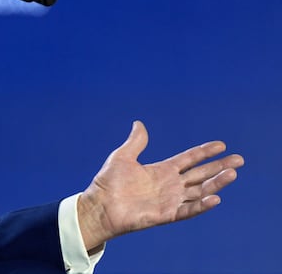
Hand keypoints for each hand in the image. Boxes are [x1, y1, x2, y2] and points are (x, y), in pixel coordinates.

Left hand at [77, 120, 243, 252]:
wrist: (99, 206)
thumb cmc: (108, 182)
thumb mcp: (123, 156)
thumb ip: (136, 142)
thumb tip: (139, 123)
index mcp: (162, 170)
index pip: (189, 159)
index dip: (204, 152)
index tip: (221, 145)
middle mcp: (170, 185)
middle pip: (200, 174)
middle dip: (219, 167)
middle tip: (239, 159)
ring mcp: (169, 200)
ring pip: (199, 191)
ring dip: (216, 183)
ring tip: (232, 173)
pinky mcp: (165, 215)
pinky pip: (188, 210)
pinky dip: (202, 205)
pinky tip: (215, 197)